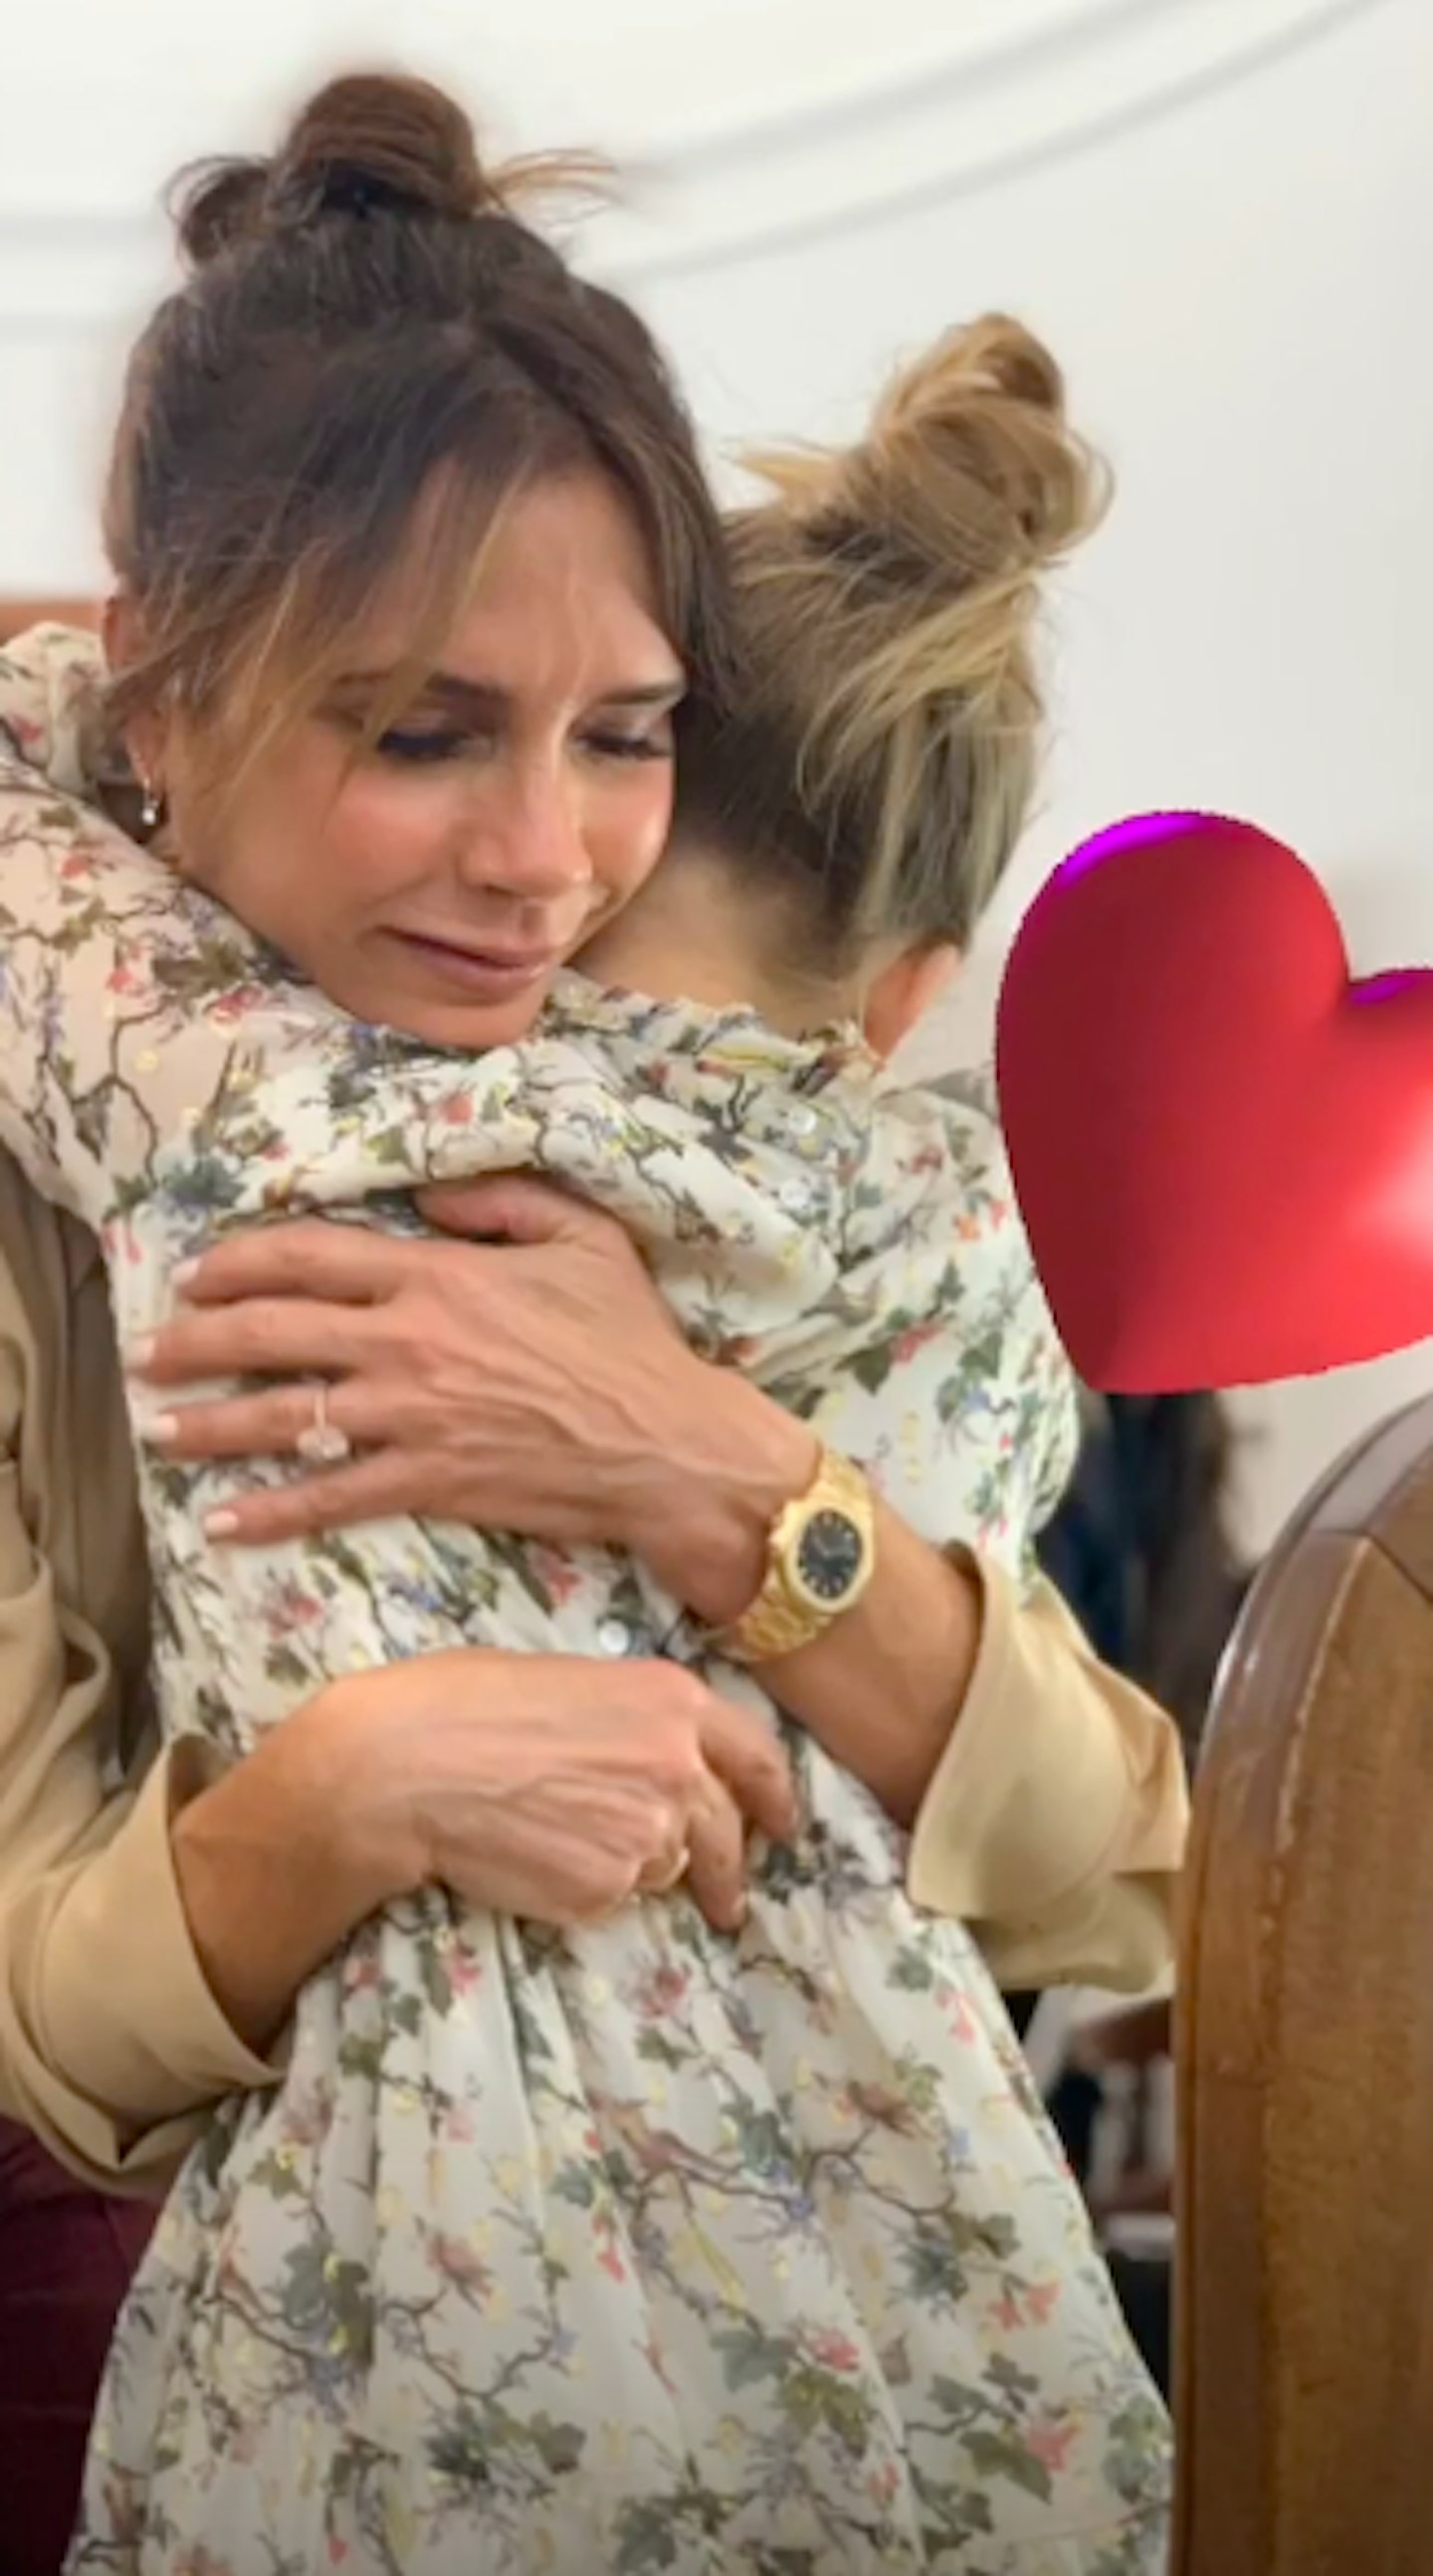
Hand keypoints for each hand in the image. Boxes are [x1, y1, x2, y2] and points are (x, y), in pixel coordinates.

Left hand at [129, 1177, 814, 1622]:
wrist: (669, 1445)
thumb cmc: (634, 1340)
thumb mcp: (584, 1237)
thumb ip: (502, 1201)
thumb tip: (428, 1197)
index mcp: (438, 1275)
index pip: (310, 1256)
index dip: (239, 1261)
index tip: (195, 1273)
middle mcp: (406, 1341)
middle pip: (271, 1331)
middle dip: (195, 1340)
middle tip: (150, 1350)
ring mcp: (409, 1417)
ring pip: (281, 1417)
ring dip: (208, 1423)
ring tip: (158, 1430)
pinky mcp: (424, 1483)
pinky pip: (328, 1498)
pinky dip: (269, 1513)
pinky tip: (223, 1523)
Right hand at [333, 1647, 796, 1933]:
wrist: (407, 1765)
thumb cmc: (465, 1702)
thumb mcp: (573, 1681)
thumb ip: (633, 1721)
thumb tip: (650, 1754)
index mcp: (674, 1702)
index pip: (757, 1757)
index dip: (776, 1796)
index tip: (782, 1824)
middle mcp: (679, 1767)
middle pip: (727, 1831)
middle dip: (729, 1869)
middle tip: (725, 1897)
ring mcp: (648, 1833)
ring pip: (666, 1864)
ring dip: (642, 1867)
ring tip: (578, 1850)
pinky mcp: (607, 1889)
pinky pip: (615, 1895)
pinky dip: (591, 1888)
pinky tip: (542, 1861)